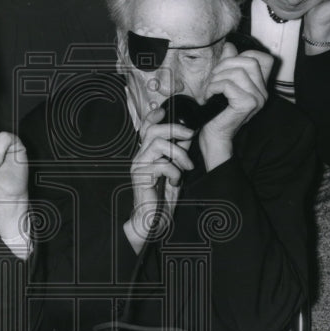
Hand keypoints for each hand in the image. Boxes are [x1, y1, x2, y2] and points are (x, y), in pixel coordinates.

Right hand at [128, 107, 194, 241]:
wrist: (153, 219)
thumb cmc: (162, 197)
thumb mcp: (175, 169)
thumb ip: (177, 152)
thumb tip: (187, 134)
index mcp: (146, 153)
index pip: (146, 127)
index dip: (154, 116)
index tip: (165, 111)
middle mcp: (140, 156)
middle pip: (154, 130)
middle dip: (175, 129)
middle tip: (190, 135)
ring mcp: (138, 165)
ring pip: (158, 144)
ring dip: (178, 154)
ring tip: (186, 167)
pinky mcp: (141, 176)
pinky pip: (162, 164)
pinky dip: (174, 172)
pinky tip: (175, 181)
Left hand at [198, 44, 271, 169]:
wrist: (214, 135)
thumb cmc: (217, 111)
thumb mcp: (223, 82)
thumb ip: (228, 64)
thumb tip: (230, 46)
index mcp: (260, 85)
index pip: (263, 58)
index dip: (243, 55)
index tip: (225, 65)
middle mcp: (263, 92)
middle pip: (248, 61)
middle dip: (225, 65)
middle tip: (213, 79)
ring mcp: (258, 98)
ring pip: (237, 72)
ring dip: (217, 78)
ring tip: (210, 89)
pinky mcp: (248, 104)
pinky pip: (228, 85)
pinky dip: (214, 87)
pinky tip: (209, 95)